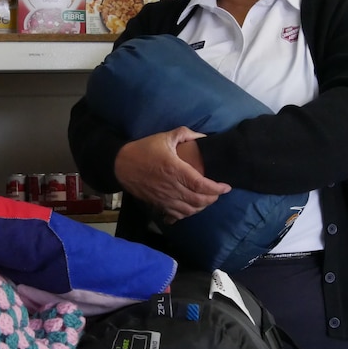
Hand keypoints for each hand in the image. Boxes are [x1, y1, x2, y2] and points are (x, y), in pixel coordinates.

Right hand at [115, 126, 230, 221]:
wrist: (121, 165)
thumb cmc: (144, 149)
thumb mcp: (164, 137)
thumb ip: (185, 134)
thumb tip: (203, 136)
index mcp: (174, 169)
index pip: (201, 184)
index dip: (216, 188)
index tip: (226, 186)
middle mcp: (171, 187)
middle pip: (198, 200)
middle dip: (212, 198)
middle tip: (219, 192)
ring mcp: (164, 198)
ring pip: (189, 210)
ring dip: (202, 207)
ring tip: (208, 199)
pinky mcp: (158, 204)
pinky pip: (177, 214)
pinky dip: (188, 213)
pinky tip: (192, 207)